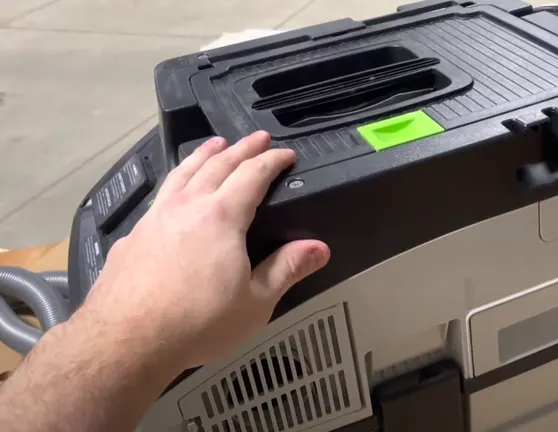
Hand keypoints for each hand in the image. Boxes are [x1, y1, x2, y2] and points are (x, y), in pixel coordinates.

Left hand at [73, 131, 329, 371]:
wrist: (126, 341)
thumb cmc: (196, 322)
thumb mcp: (255, 302)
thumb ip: (287, 269)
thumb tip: (319, 248)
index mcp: (222, 217)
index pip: (252, 175)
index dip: (272, 161)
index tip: (285, 154)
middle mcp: (187, 207)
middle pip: (217, 165)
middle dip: (241, 148)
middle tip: (257, 138)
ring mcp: (155, 218)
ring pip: (182, 173)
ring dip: (203, 155)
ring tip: (214, 144)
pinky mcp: (133, 236)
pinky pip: (160, 196)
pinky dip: (175, 183)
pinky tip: (174, 193)